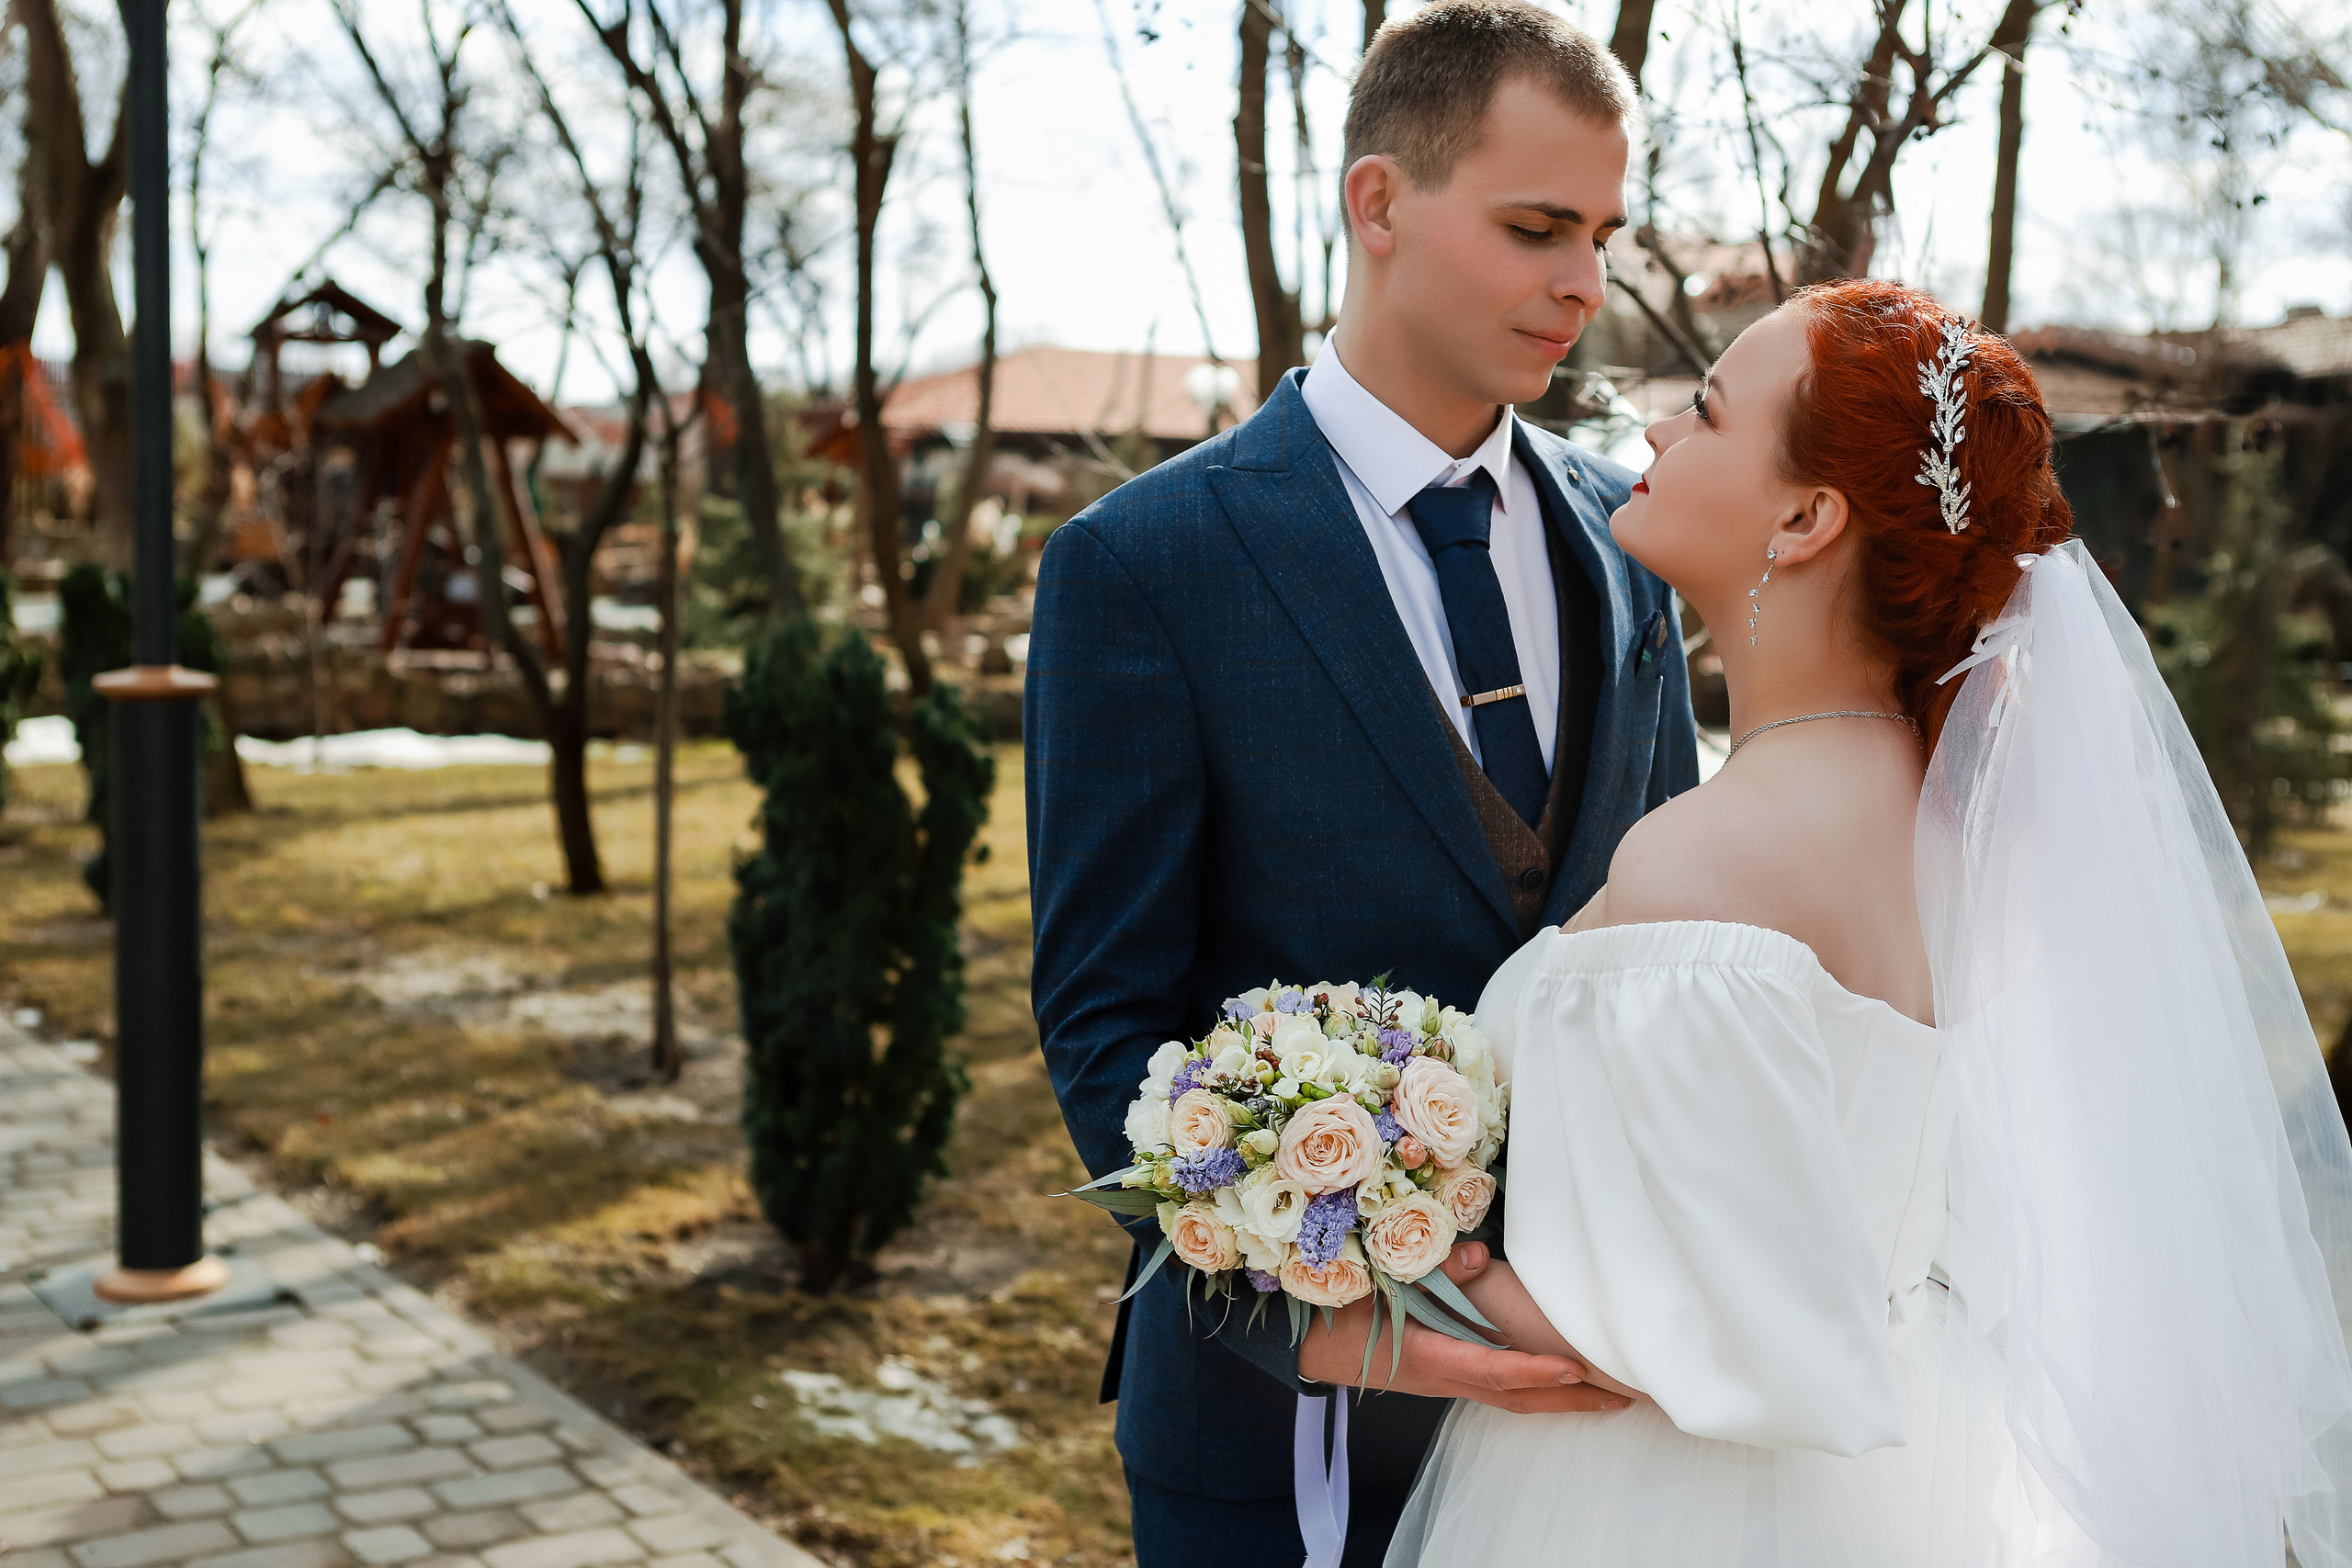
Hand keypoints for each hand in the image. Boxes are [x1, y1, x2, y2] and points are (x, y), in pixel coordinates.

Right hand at [1295, 1242, 1631, 1414]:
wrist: (1304, 1343)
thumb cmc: (1335, 1308)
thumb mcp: (1373, 1278)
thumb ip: (1426, 1266)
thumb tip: (1482, 1256)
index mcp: (1424, 1355)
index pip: (1490, 1368)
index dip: (1534, 1371)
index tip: (1576, 1368)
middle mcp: (1439, 1377)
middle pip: (1514, 1396)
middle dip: (1568, 1399)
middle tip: (1623, 1395)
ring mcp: (1441, 1381)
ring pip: (1509, 1398)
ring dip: (1557, 1398)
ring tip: (1606, 1394)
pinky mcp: (1440, 1375)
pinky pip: (1496, 1388)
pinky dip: (1531, 1387)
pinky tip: (1554, 1381)